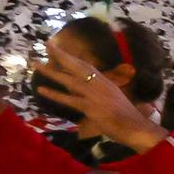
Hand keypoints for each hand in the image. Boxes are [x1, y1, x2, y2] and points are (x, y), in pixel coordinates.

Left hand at [34, 47, 164, 150]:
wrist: (137, 128)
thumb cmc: (128, 118)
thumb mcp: (113, 101)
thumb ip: (98, 95)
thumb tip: (81, 93)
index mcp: (106, 82)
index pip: (87, 66)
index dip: (72, 57)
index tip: (60, 49)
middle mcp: (100, 85)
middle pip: (78, 67)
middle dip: (61, 55)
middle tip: (47, 44)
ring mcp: (95, 95)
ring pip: (69, 81)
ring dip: (51, 72)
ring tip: (35, 64)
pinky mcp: (91, 107)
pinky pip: (69, 100)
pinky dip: (55, 94)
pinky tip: (41, 89)